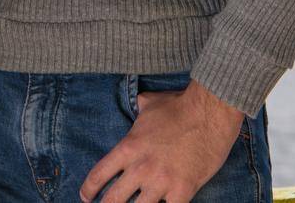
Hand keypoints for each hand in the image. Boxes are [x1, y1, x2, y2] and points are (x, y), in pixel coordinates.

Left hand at [79, 80, 244, 202]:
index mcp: (128, 148)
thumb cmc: (179, 105)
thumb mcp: (149, 104)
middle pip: (113, 199)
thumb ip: (138, 108)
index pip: (99, 174)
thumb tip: (137, 101)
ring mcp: (161, 182)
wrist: (209, 112)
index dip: (89, 189)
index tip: (85, 197)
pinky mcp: (183, 190)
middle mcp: (141, 168)